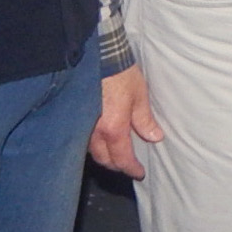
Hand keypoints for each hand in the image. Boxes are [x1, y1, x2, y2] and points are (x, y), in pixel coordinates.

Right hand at [89, 64, 163, 179]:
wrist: (99, 58)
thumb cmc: (121, 75)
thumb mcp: (139, 96)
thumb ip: (145, 120)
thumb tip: (155, 137)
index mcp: (113, 129)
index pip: (122, 158)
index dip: (131, 168)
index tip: (139, 173)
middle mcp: (94, 133)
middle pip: (104, 159)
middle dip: (117, 165)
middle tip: (129, 164)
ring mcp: (82, 127)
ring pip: (92, 152)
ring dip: (105, 156)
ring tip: (117, 154)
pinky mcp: (76, 119)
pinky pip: (84, 140)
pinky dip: (95, 145)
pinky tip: (102, 140)